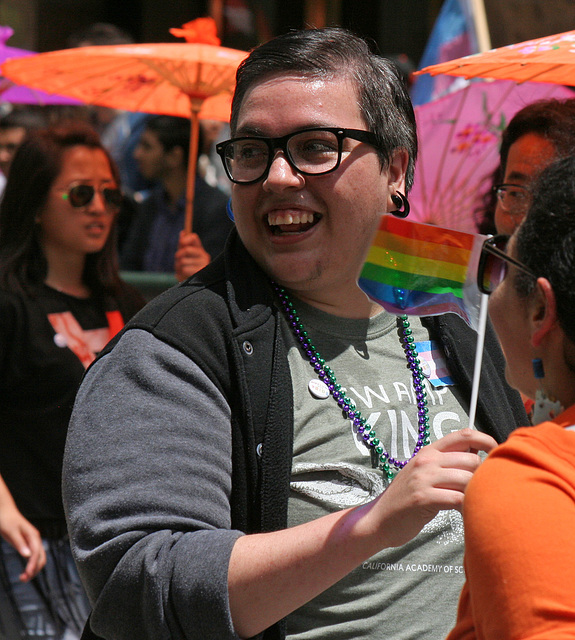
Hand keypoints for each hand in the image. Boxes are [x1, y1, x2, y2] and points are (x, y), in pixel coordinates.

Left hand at [0, 502, 45, 581]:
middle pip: (41, 557)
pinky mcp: (28, 544)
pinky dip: (31, 565)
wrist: (5, 512)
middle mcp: (35, 539)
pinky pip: (33, 557)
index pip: (36, 553)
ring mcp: (33, 542)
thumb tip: (28, 556)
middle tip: (23, 579)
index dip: (32, 565)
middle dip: (34, 569)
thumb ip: (20, 543)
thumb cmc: (7, 520)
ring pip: (39, 558)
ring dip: (33, 569)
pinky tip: (25, 571)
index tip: (26, 575)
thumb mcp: (11, 531)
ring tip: (23, 578)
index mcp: (33, 535)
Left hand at [174, 230, 210, 280]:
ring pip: (183, 261)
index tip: (181, 243)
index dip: (185, 239)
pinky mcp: (200, 273)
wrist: (191, 286)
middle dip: (179, 255)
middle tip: (178, 261)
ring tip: (182, 271)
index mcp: (200, 250)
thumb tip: (183, 233)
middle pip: (186, 250)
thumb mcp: (184, 256)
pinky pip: (185, 269)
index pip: (194, 238)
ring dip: (178, 266)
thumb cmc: (187, 269)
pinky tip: (184, 275)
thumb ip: (183, 245)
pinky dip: (181, 273)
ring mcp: (204, 265)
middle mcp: (204, 256)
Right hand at [360, 428, 496, 548]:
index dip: (485, 440)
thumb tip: (478, 455)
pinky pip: (458, 499)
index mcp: (429, 451)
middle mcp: (426, 461)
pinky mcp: (423, 498)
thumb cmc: (407, 499)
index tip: (496, 453)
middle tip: (484, 491)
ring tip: (474, 504)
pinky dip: (467, 508)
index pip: (463, 435)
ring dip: (475, 494)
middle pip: (471, 460)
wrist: (379, 520)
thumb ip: (447, 464)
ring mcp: (423, 478)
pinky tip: (464, 514)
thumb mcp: (424, 474)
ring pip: (467, 479)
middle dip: (483, 476)